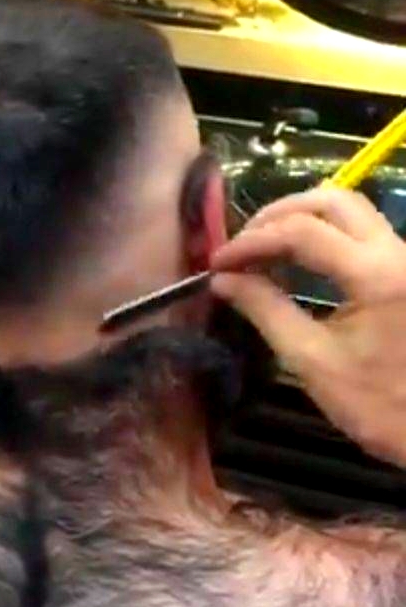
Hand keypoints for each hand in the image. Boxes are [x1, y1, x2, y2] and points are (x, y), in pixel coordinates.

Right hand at [211, 188, 405, 467]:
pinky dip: (321, 232)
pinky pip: (361, 230)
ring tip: (261, 246)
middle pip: (332, 200)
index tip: (218, 263)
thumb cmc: (378, 405)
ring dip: (300, 218)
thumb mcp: (311, 360)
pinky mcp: (405, 269)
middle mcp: (399, 252)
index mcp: (377, 275)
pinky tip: (294, 255)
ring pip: (351, 208)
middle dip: (277, 216)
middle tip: (241, 245)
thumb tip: (223, 280)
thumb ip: (265, 310)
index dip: (252, 242)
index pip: (302, 233)